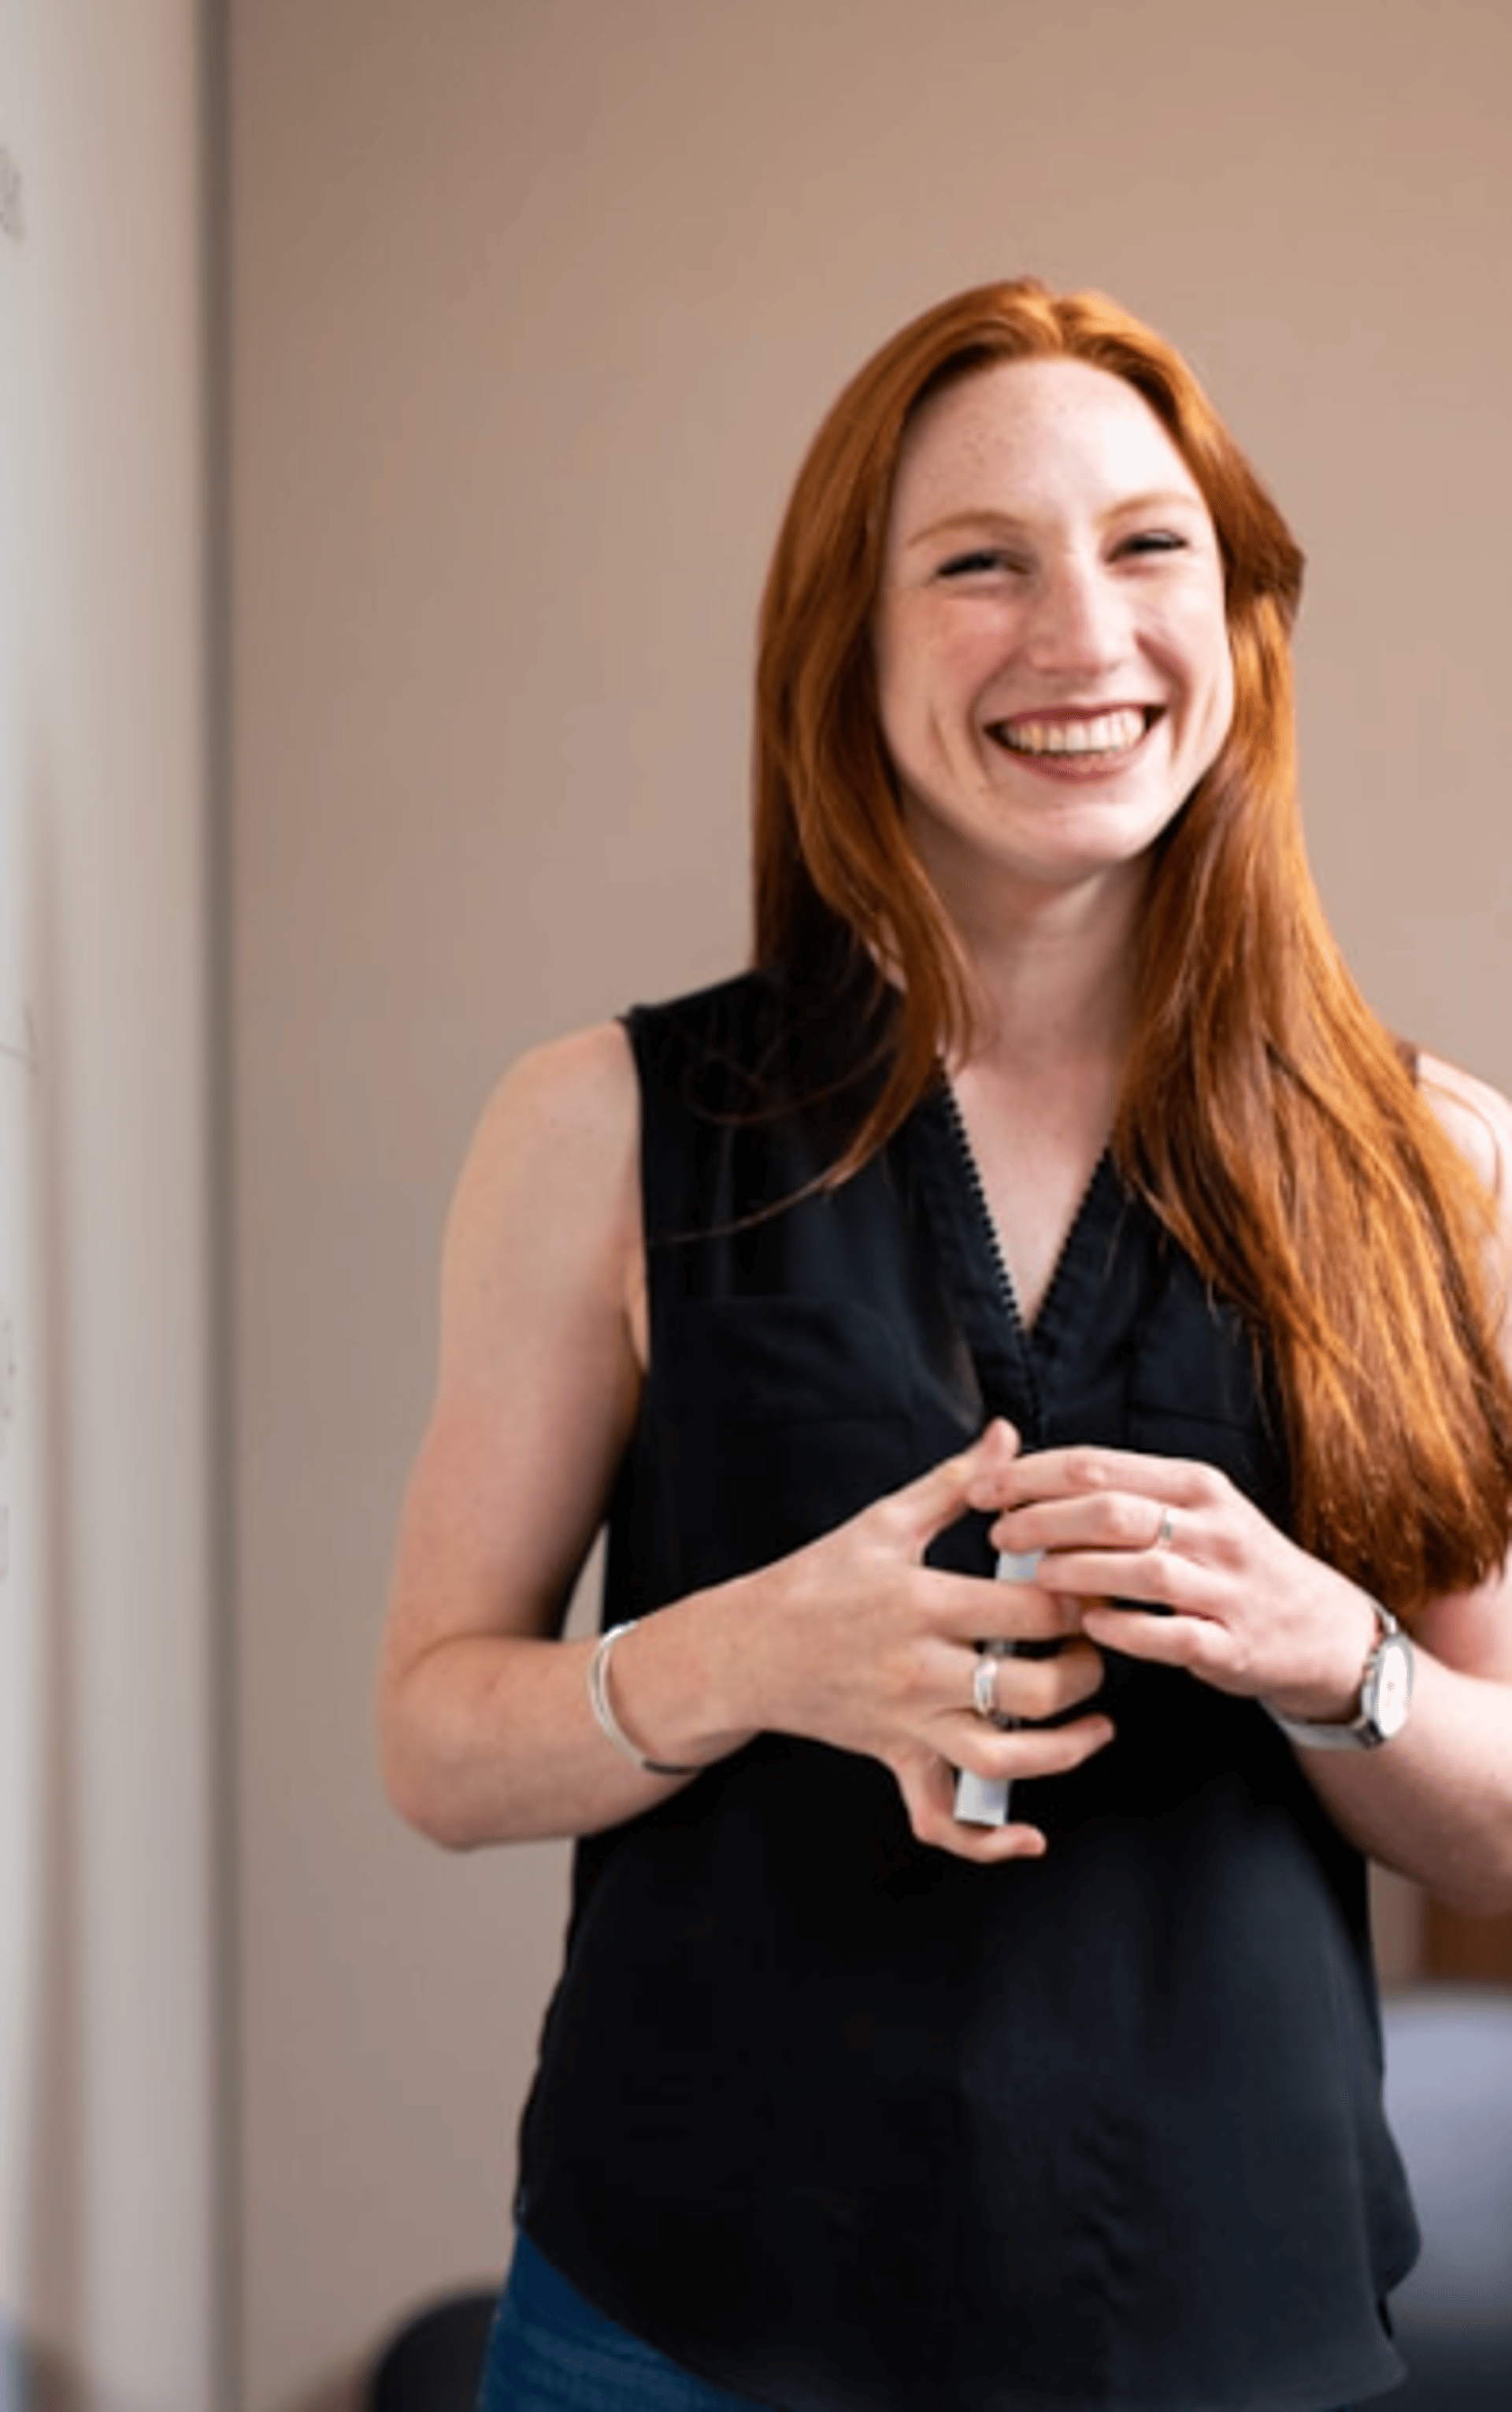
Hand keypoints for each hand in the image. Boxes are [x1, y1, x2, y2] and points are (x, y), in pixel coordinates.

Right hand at [737, 1420, 1113, 1860]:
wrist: (747, 1649)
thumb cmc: (818, 1578)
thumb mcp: (884, 1521)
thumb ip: (956, 1483)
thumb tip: (1008, 1435)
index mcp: (923, 1603)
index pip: (1032, 1612)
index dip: (1083, 1601)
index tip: (1102, 1586)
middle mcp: (920, 1670)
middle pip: (1033, 1690)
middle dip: (1086, 1672)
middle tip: (1099, 1648)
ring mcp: (909, 1724)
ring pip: (1004, 1761)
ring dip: (1066, 1751)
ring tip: (1097, 1725)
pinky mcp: (897, 1761)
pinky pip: (942, 1820)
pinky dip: (988, 1842)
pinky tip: (1031, 1836)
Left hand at [984, 1445, 1381, 1720]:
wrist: (1320, 1629)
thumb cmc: (1232, 1564)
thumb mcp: (1192, 1511)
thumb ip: (1123, 1496)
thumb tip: (1029, 1483)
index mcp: (1194, 1485)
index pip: (1098, 1465)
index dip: (1031, 1474)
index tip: (983, 1487)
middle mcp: (1213, 1527)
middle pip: (1112, 1510)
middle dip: (1044, 1519)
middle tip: (1000, 1532)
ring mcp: (1226, 1586)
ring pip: (1141, 1568)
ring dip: (1078, 1571)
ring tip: (1034, 1577)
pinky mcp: (1232, 1643)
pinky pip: (1172, 1634)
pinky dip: (1126, 1629)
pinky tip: (1090, 1626)